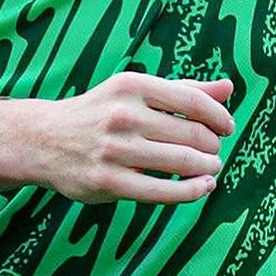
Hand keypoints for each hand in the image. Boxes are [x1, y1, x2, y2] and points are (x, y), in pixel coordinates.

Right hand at [34, 71, 235, 204]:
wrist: (46, 139)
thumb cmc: (102, 111)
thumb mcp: (136, 91)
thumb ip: (183, 90)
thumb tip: (229, 87)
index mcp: (132, 84)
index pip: (191, 98)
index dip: (217, 115)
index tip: (228, 126)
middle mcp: (123, 114)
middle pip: (189, 132)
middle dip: (212, 144)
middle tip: (216, 150)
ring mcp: (115, 149)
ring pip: (180, 162)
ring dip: (207, 167)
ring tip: (212, 167)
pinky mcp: (109, 182)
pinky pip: (162, 191)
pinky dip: (191, 191)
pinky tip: (204, 187)